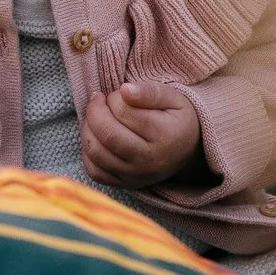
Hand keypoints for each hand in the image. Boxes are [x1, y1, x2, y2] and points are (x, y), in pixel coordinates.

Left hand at [81, 81, 202, 187]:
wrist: (188, 151)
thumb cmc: (177, 120)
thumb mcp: (174, 98)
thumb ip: (150, 91)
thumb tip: (124, 90)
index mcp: (164, 135)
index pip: (124, 111)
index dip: (114, 97)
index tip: (118, 92)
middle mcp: (149, 160)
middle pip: (107, 134)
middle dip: (95, 111)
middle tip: (99, 100)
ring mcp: (135, 175)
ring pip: (96, 153)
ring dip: (88, 128)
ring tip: (95, 116)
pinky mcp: (124, 184)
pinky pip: (94, 172)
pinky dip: (87, 153)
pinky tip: (95, 137)